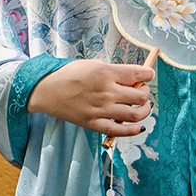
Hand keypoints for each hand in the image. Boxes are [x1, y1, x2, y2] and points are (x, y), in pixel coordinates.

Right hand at [27, 60, 154, 134]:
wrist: (47, 90)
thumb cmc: (69, 75)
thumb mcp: (93, 65)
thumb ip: (113, 72)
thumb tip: (133, 79)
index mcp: (106, 73)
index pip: (139, 74)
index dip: (149, 74)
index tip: (149, 75)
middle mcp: (106, 92)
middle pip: (140, 96)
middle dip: (146, 92)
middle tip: (142, 91)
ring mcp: (101, 110)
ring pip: (135, 115)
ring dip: (145, 111)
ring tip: (143, 107)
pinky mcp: (94, 124)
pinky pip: (120, 131)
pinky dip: (134, 130)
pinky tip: (139, 126)